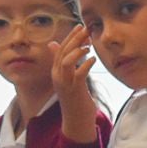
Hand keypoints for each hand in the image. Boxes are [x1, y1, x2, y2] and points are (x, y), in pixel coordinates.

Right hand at [52, 26, 100, 142]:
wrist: (76, 121)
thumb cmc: (75, 98)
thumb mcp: (68, 78)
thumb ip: (63, 62)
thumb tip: (53, 44)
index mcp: (56, 72)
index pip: (60, 49)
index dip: (70, 36)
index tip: (81, 26)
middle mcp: (57, 76)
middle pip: (63, 51)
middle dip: (75, 38)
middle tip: (87, 30)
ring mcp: (65, 84)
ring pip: (67, 60)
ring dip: (78, 50)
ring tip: (89, 45)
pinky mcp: (74, 90)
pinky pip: (79, 73)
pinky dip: (86, 63)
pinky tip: (93, 59)